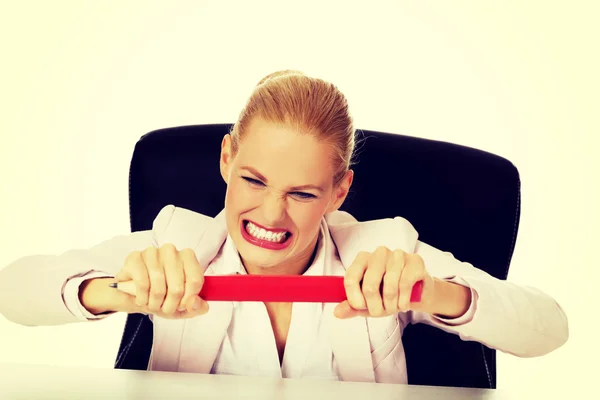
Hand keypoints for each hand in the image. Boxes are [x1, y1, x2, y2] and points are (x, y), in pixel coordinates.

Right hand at [80, 244, 208, 318]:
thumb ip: (196, 307)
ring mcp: (152, 252)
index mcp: (187, 257)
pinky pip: (142, 284)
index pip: (195, 280)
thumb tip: (195, 303)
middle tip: (164, 308)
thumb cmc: (161, 296)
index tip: (181, 305)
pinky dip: (142, 298)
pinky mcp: (134, 258)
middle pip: (177, 287)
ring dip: (155, 304)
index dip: (188, 299)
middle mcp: (171, 251)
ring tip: (152, 304)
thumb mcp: (181, 305)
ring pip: (159, 287)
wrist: (132, 293)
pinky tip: (141, 300)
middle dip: (170, 305)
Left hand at [334, 246, 434, 318]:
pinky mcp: (415, 261)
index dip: (355, 300)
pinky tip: (404, 303)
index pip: (350, 279)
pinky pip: (405, 285)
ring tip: (394, 307)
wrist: (419, 293)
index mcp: (362, 259)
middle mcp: (379, 253)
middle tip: (381, 312)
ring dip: (392, 305)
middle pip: (369, 286)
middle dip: (375, 307)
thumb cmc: (389, 295)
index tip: (362, 308)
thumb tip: (337, 312)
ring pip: (389, 288)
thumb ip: (352, 307)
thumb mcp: (368, 303)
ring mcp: (398, 255)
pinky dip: (403, 301)